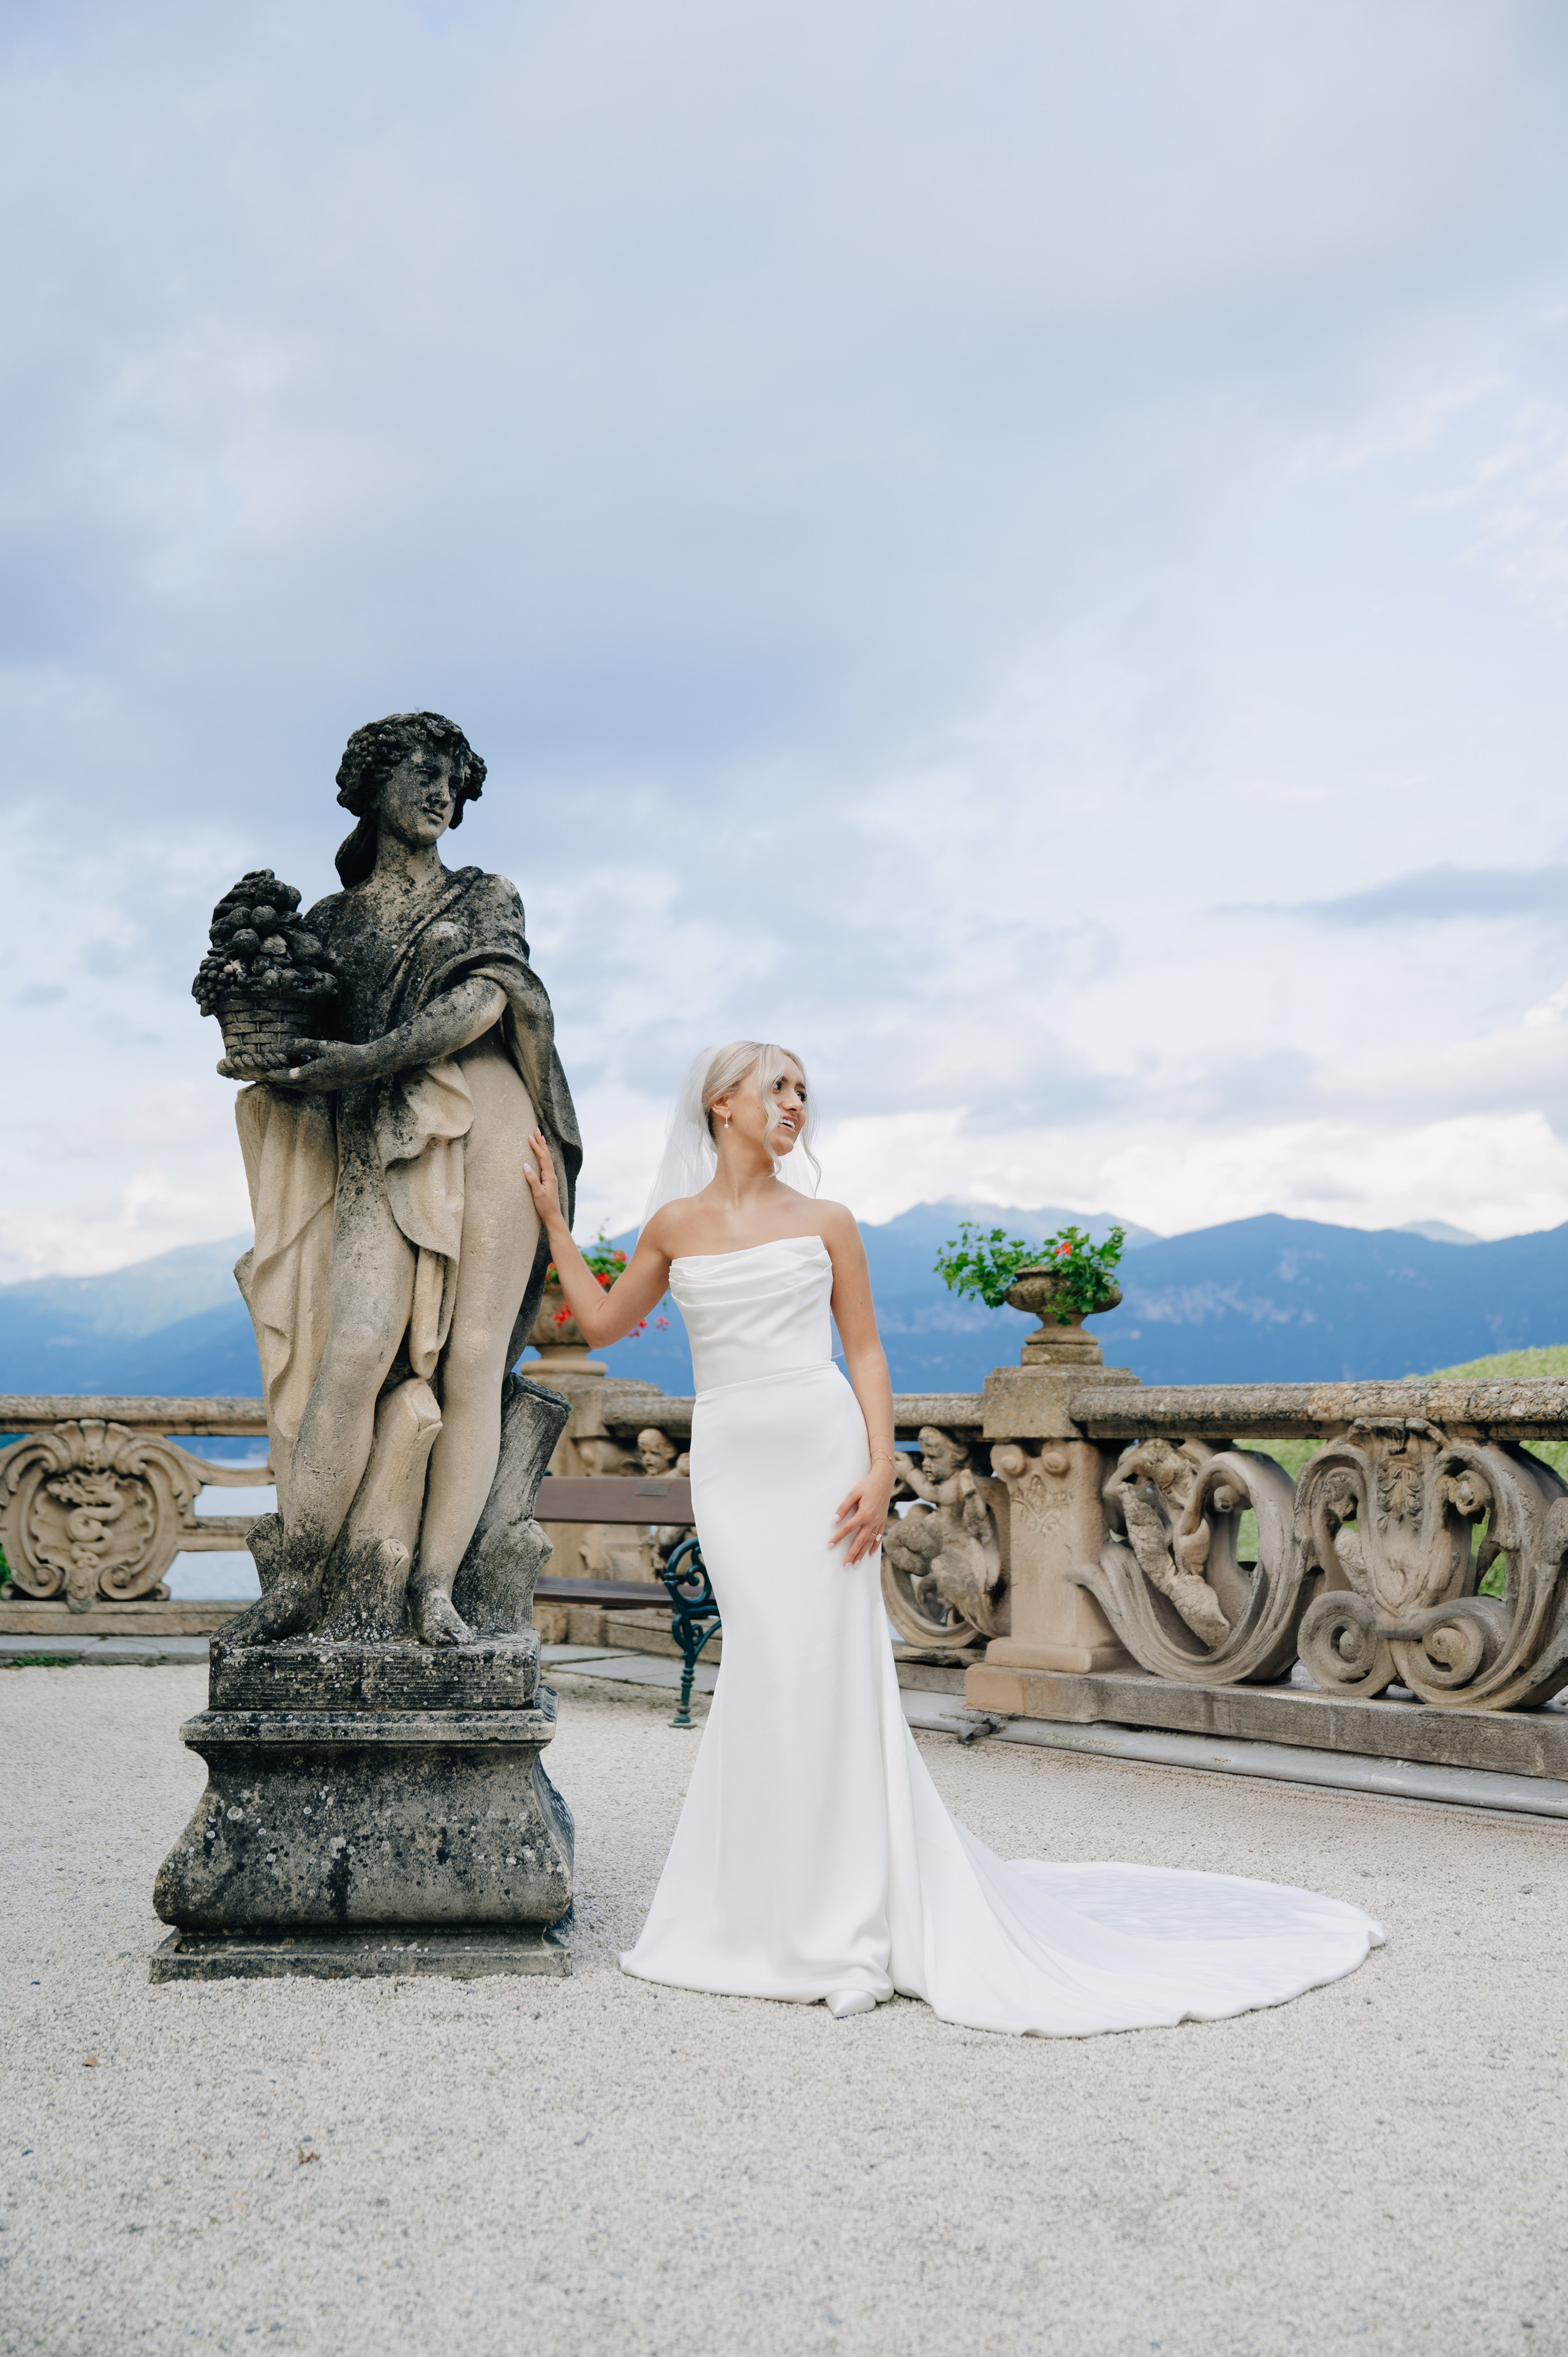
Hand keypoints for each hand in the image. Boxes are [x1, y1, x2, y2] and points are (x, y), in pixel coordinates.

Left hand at [247, 1039, 375, 1091]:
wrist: (363, 1066)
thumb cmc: (344, 1053)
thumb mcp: (322, 1045)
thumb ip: (302, 1046)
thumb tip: (284, 1046)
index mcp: (313, 1072)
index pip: (287, 1076)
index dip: (275, 1073)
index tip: (266, 1069)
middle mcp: (314, 1084)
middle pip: (289, 1084)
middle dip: (278, 1077)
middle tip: (269, 1069)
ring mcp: (319, 1089)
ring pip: (296, 1087)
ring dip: (287, 1081)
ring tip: (279, 1070)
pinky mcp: (323, 1089)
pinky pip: (305, 1088)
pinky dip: (296, 1082)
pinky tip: (296, 1073)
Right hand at [523, 1128, 562, 1224]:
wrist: (553, 1217)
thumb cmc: (545, 1207)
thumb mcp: (537, 1193)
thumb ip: (532, 1179)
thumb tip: (525, 1165)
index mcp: (549, 1176)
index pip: (543, 1157)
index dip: (537, 1147)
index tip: (530, 1137)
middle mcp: (552, 1175)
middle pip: (547, 1154)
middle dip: (541, 1142)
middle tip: (536, 1130)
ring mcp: (551, 1178)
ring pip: (547, 1158)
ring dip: (543, 1147)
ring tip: (539, 1138)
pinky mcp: (549, 1181)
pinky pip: (546, 1164)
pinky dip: (543, 1156)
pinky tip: (541, 1155)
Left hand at [830, 1462, 895, 1565]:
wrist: (884, 1479)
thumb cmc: (867, 1485)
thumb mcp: (853, 1493)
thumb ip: (843, 1508)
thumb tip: (833, 1520)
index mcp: (864, 1513)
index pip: (848, 1529)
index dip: (837, 1538)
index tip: (829, 1545)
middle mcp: (873, 1520)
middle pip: (860, 1541)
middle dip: (852, 1554)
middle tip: (845, 1566)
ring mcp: (879, 1522)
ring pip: (869, 1541)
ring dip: (862, 1554)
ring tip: (855, 1564)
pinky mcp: (883, 1521)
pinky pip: (878, 1537)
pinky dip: (874, 1546)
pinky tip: (869, 1554)